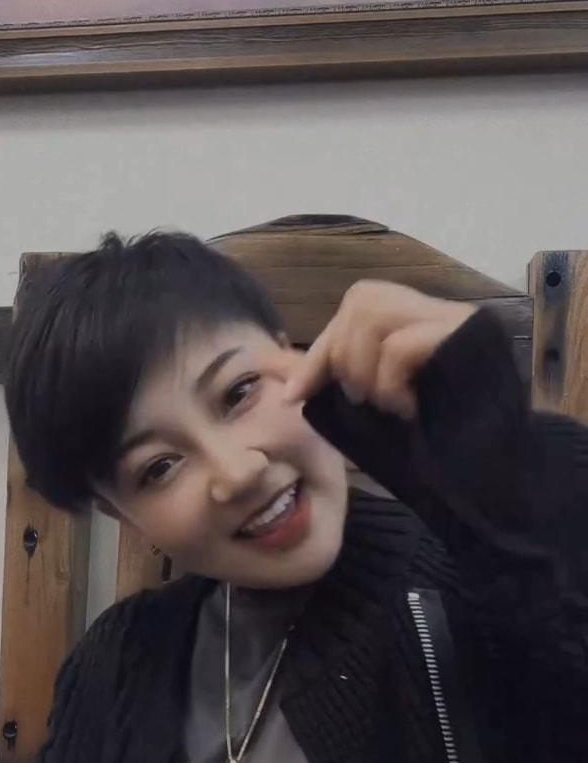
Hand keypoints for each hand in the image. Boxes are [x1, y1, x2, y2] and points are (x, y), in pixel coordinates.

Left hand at [284, 281, 475, 419]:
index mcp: (413, 318)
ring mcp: (453, 317)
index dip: (321, 353)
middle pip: (360, 301)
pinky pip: (398, 346)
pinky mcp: (465, 333)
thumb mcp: (371, 401)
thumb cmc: (434, 435)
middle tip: (365, 401)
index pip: (355, 311)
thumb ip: (330, 376)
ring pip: (374, 315)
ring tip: (387, 404)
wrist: (491, 461)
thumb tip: (272, 365)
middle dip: (343, 358)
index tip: (295, 395)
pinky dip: (389, 384)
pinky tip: (407, 410)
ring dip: (365, 371)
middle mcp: (435, 309)